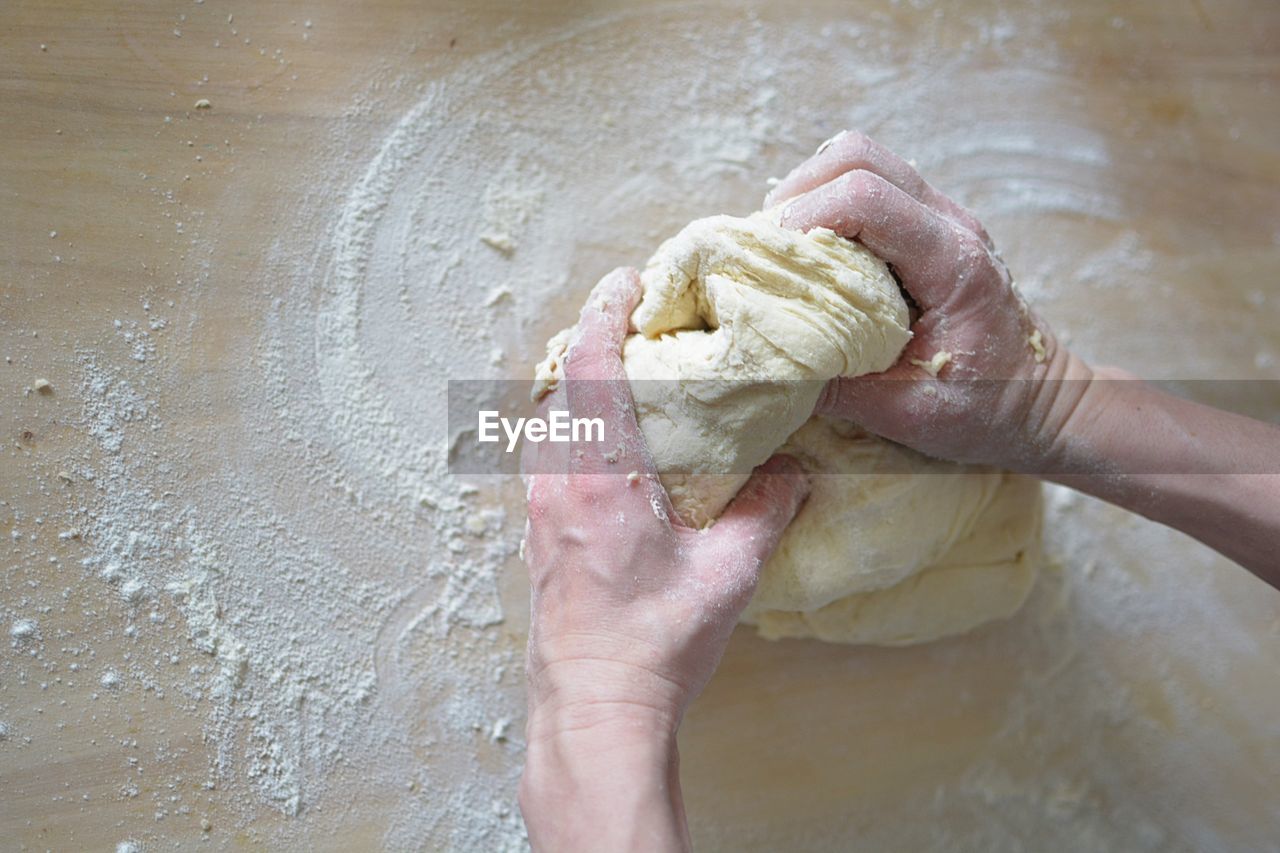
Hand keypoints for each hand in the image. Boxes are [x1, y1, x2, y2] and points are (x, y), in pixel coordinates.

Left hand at [519, 268, 809, 850]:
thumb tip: (795, 475)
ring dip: (576, 390)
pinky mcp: (535, 540)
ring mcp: (537, 513)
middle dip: (592, 344)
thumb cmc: (653, 645)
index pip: (592, 368)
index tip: (626, 282)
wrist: (592, 710)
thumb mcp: (727, 576)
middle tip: (635, 324)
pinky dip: (568, 432)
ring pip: (546, 424)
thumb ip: (767, 514)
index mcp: (600, 476)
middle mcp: (556, 484)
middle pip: (559, 386)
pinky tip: (604, 454)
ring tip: (622, 381)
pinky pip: (544, 462)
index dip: (607, 313)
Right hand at [766, 130, 1095, 470]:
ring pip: (861, 159)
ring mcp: (942, 216)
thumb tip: (760, 364)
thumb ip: (834, 387)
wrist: (1045, 401)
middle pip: (858, 156)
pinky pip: (869, 185)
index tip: (767, 263)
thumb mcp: (908, 413)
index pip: (865, 198)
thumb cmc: (988, 409)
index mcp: (954, 263)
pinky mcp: (928, 224)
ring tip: (785, 250)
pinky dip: (828, 206)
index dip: (802, 218)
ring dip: (810, 193)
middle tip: (767, 250)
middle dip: (798, 195)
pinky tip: (815, 256)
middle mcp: (950, 223)